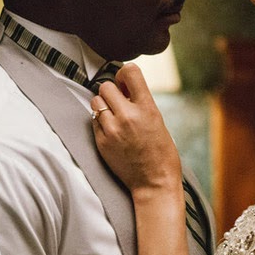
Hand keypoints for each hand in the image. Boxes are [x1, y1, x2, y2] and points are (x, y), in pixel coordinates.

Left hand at [92, 64, 181, 192]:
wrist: (154, 182)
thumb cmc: (161, 152)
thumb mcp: (157, 120)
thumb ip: (140, 102)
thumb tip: (123, 87)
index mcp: (147, 108)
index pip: (130, 72)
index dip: (124, 74)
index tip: (125, 82)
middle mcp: (127, 116)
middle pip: (105, 86)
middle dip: (111, 92)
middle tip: (119, 101)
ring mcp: (112, 130)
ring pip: (95, 102)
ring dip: (103, 105)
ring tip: (113, 116)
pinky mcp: (101, 142)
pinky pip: (93, 121)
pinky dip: (100, 122)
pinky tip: (112, 131)